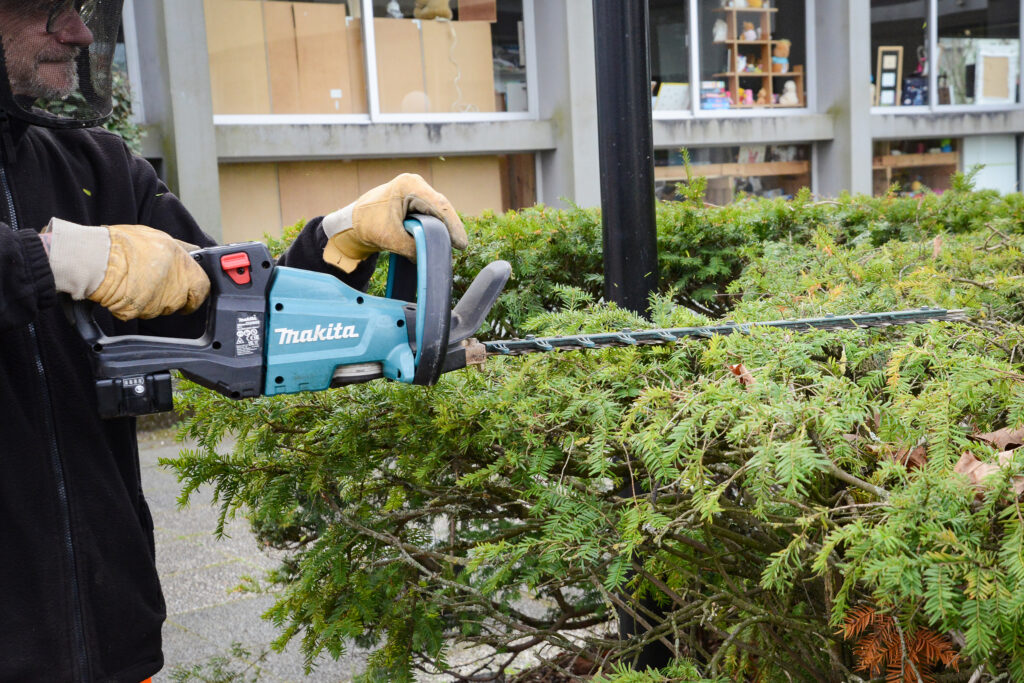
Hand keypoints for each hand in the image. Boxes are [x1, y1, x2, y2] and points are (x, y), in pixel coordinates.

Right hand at [45, 219, 209, 320]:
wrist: (97, 258)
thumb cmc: (123, 244)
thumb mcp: (158, 237)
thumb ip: (180, 248)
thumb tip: (193, 250)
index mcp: (183, 266)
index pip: (203, 287)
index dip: (197, 291)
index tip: (191, 292)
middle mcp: (174, 286)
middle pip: (182, 301)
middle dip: (173, 298)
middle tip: (157, 287)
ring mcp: (157, 301)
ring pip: (161, 308)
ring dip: (152, 301)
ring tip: (136, 283)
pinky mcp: (139, 311)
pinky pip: (141, 312)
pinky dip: (134, 306)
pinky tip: (125, 291)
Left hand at [321, 173, 467, 272]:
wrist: (353, 221)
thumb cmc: (367, 224)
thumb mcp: (389, 238)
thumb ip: (411, 247)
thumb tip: (429, 255)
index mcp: (408, 186)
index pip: (438, 205)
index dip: (452, 225)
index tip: (461, 244)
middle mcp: (415, 184)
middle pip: (441, 207)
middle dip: (451, 227)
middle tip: (460, 247)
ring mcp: (416, 191)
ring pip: (438, 211)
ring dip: (445, 227)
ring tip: (454, 245)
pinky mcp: (415, 200)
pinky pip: (431, 213)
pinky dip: (437, 226)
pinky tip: (443, 239)